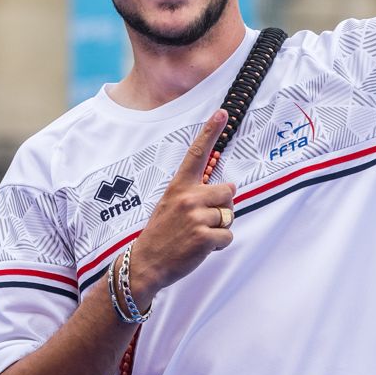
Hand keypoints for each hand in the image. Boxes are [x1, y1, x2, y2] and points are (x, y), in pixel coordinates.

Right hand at [125, 110, 235, 308]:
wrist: (146, 262)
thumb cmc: (162, 232)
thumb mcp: (171, 204)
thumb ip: (193, 192)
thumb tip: (225, 187)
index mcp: (179, 186)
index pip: (197, 153)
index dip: (210, 131)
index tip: (223, 112)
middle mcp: (188, 197)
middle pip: (229, 191)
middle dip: (222, 206)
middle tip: (202, 220)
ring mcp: (196, 217)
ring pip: (229, 215)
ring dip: (220, 228)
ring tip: (198, 235)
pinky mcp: (203, 237)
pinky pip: (228, 235)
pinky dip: (219, 244)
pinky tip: (201, 247)